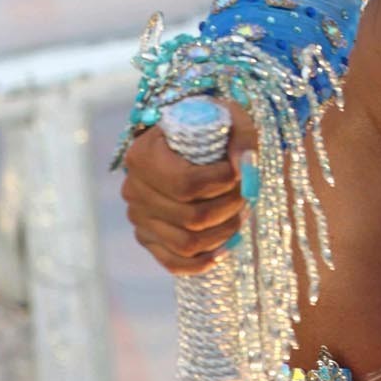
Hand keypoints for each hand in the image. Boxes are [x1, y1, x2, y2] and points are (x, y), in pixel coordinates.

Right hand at [120, 97, 255, 275]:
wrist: (190, 142)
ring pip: (186, 243)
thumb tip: (243, 167)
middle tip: (246, 194)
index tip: (240, 171)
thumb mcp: (227, 118)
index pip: (187, 184)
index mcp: (144, 154)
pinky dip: (202, 261)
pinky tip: (224, 248)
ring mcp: (138, 217)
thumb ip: (241, 137)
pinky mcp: (147, 238)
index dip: (222, 183)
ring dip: (223, 232)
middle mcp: (134, 188)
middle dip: (229, 207)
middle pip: (191, 217)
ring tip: (240, 213)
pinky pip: (174, 262)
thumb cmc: (209, 128)